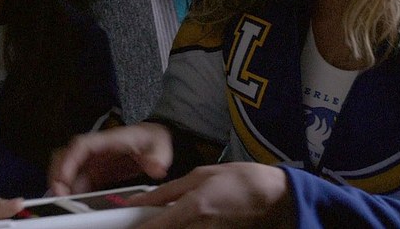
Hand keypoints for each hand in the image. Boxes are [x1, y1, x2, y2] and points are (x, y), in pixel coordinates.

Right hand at [48, 122, 172, 194]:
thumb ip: (157, 156)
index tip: (64, 179)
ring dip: (63, 187)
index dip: (68, 161)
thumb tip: (156, 167)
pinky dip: (72, 193)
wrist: (154, 141)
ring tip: (66, 204)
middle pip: (65, 157)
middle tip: (60, 196)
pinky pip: (77, 183)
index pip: (80, 146)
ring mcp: (93, 162)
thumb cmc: (151, 139)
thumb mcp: (159, 145)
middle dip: (58, 175)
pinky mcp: (95, 174)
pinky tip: (75, 205)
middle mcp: (94, 151)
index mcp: (106, 140)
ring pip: (67, 172)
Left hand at [126, 162, 294, 228]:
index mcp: (192, 208)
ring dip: (167, 227)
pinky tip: (182, 222)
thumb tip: (139, 201)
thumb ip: (167, 191)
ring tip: (165, 218)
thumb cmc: (240, 180)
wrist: (276, 198)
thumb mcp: (200, 175)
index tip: (123, 227)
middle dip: (152, 228)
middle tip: (145, 220)